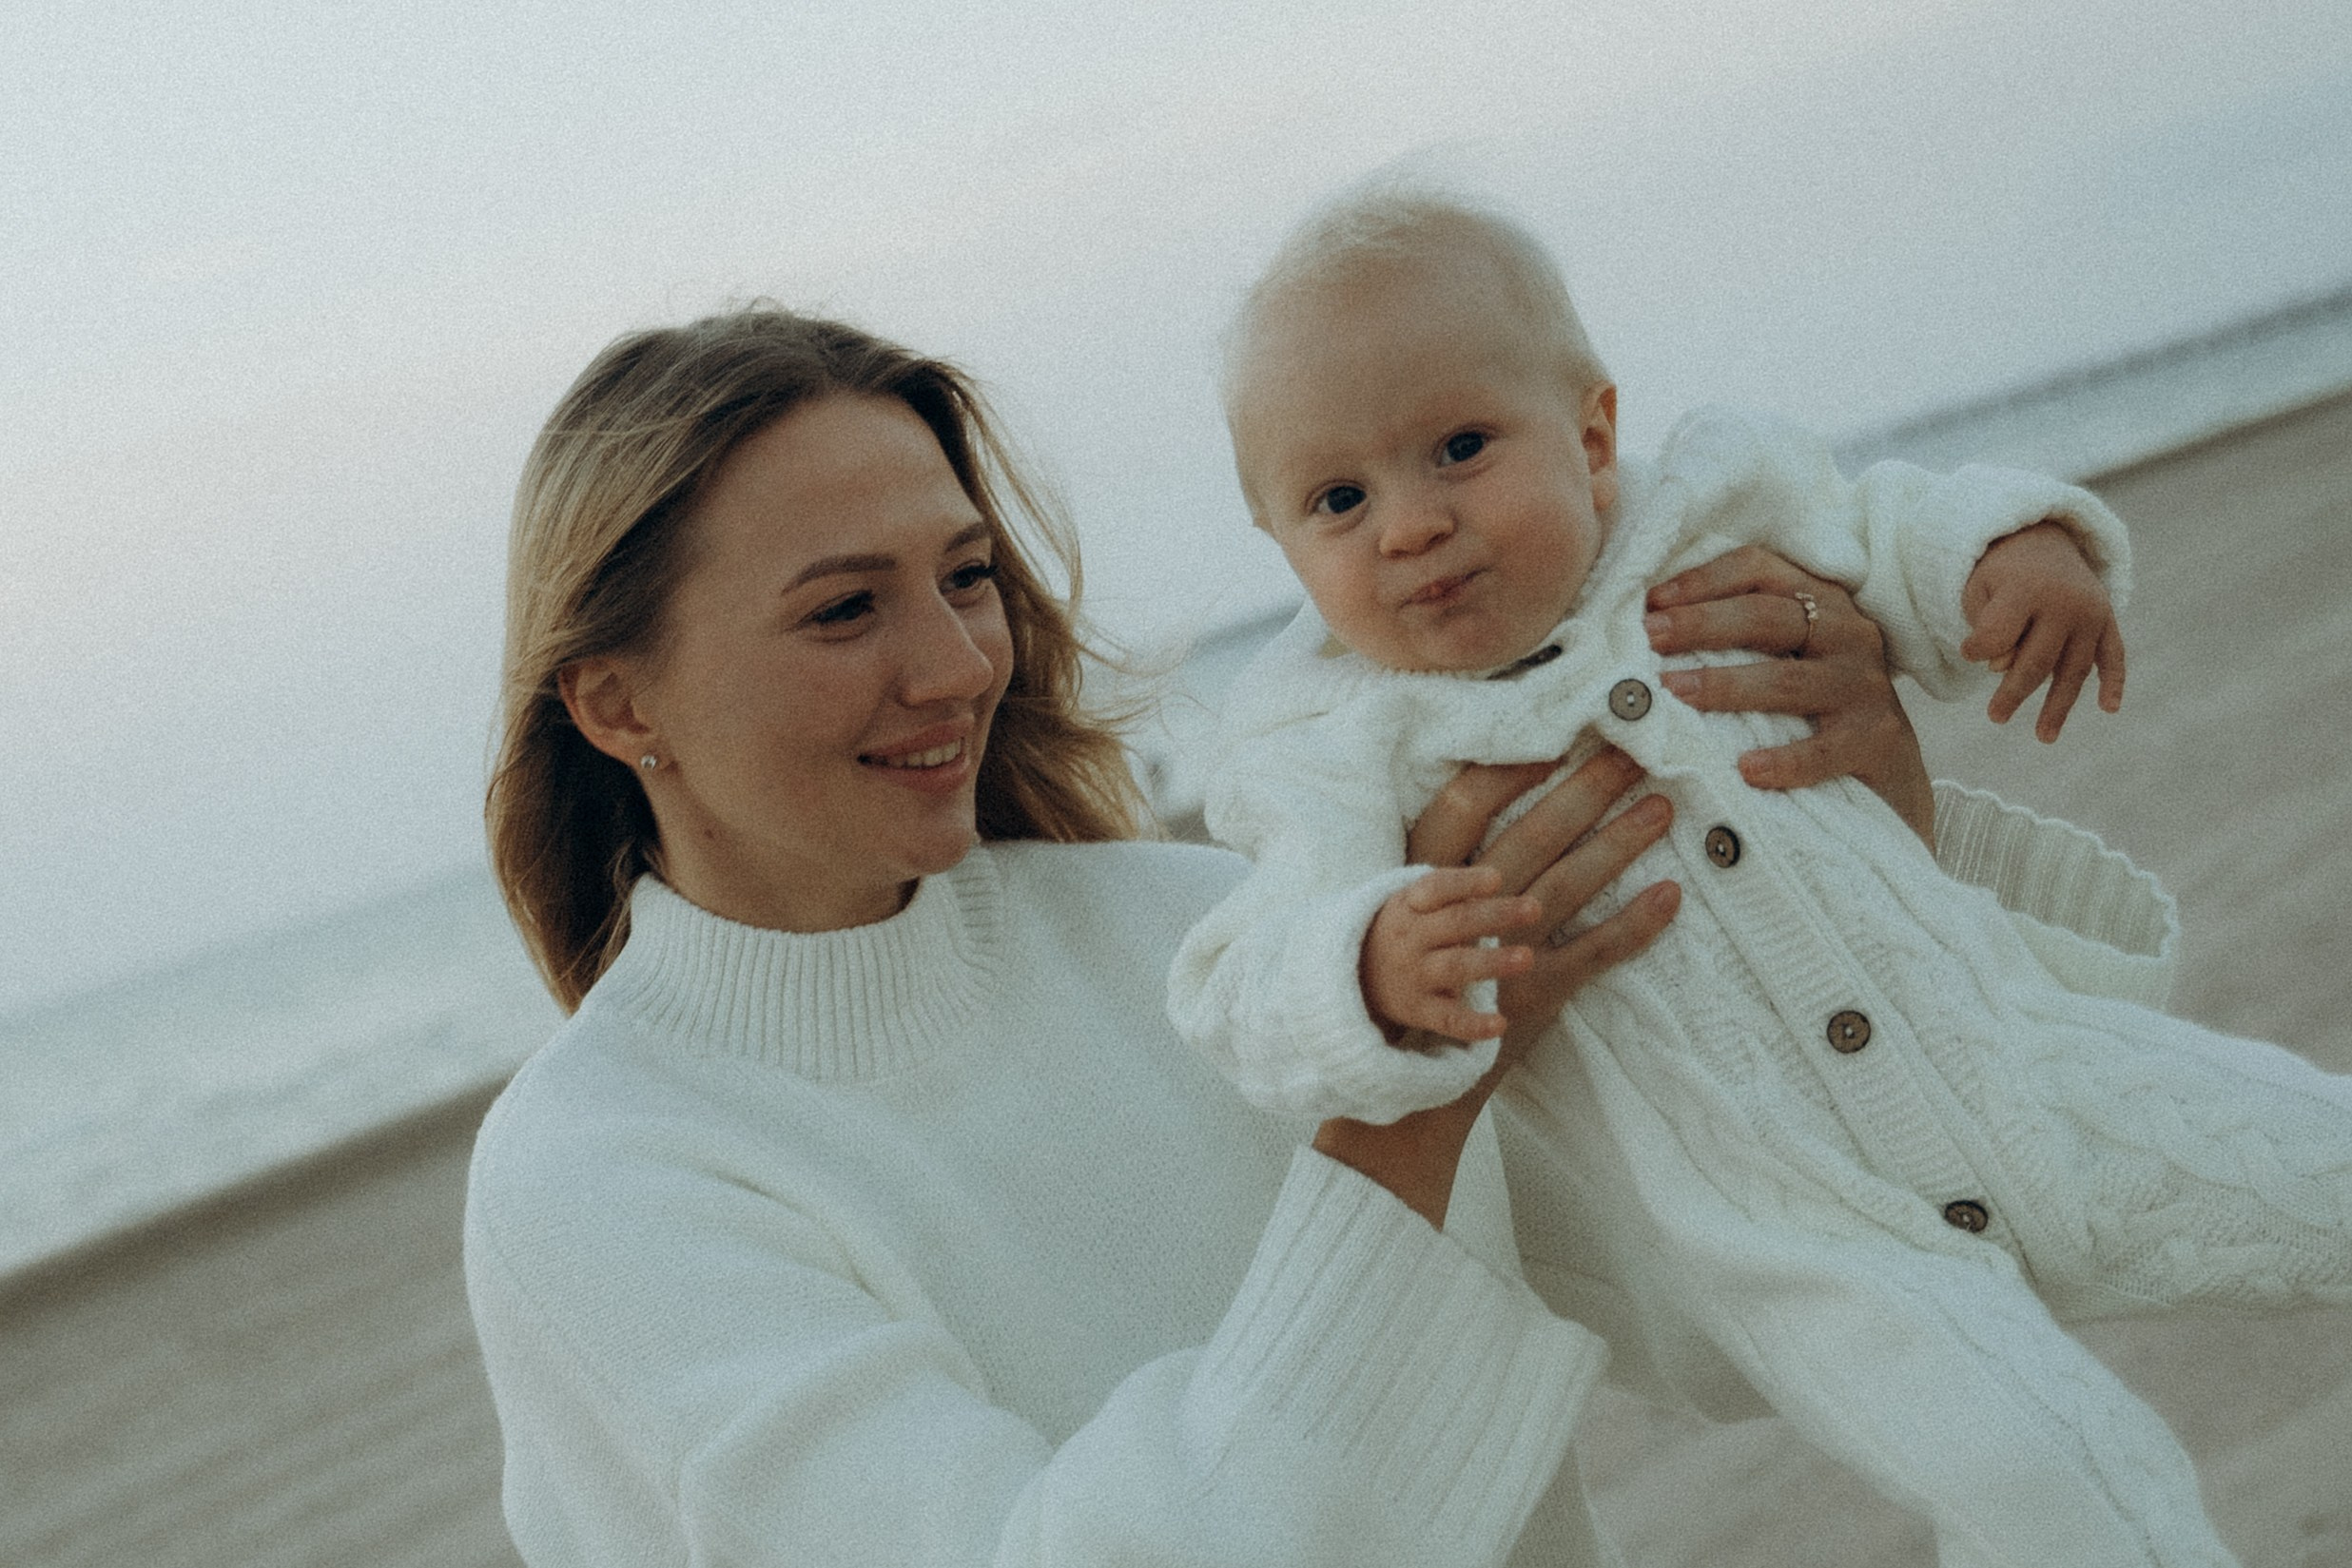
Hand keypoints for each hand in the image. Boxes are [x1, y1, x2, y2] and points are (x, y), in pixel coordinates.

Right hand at [1314, 749, 1679, 1225]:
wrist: (1407, 1072)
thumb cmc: (1413, 974)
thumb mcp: (1412, 908)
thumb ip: (1445, 860)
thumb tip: (1495, 793)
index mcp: (1426, 878)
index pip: (1468, 803)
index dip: (1515, 766)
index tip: (1560, 735)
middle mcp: (1466, 909)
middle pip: (1534, 832)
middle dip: (1588, 787)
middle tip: (1633, 753)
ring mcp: (1501, 951)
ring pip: (1570, 884)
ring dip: (1619, 843)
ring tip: (1661, 809)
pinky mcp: (1536, 994)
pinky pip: (1594, 952)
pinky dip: (1636, 926)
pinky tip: (1671, 897)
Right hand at [1361, 868, 1540, 1044]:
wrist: (1352, 975)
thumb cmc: (1402, 931)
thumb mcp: (1411, 903)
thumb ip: (1448, 892)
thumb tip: (1497, 880)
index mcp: (1408, 906)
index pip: (1436, 888)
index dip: (1465, 883)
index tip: (1496, 878)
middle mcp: (1409, 938)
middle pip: (1456, 923)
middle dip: (1497, 915)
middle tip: (1535, 909)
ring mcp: (1413, 975)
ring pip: (1455, 967)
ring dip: (1492, 962)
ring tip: (1527, 957)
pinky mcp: (1417, 1010)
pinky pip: (1447, 1020)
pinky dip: (1472, 1025)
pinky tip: (1500, 1024)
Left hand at [1644, 544, 1935, 845]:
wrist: (1889, 782)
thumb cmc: (1813, 714)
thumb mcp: (1781, 662)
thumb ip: (1732, 639)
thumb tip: (1642, 629)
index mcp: (1818, 602)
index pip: (1758, 569)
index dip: (1702, 580)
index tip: (1650, 601)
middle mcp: (1847, 632)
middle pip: (1767, 616)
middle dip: (1700, 625)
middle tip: (1646, 639)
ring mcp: (1865, 685)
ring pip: (1787, 679)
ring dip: (1725, 685)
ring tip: (1674, 694)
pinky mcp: (1877, 738)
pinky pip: (1825, 748)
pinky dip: (1784, 760)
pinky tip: (1746, 769)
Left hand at [1960, 520, 2125, 742]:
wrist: (2042, 539)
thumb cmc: (2001, 574)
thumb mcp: (1979, 590)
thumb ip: (1987, 628)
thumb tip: (2003, 669)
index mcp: (2025, 589)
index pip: (1998, 635)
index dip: (1976, 649)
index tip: (1965, 652)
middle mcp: (2064, 602)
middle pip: (2037, 660)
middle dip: (2013, 693)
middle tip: (1995, 717)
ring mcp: (2091, 612)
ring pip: (2074, 668)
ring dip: (2059, 705)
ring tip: (2043, 738)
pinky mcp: (2108, 619)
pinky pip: (2114, 655)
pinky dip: (2114, 681)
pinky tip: (2109, 708)